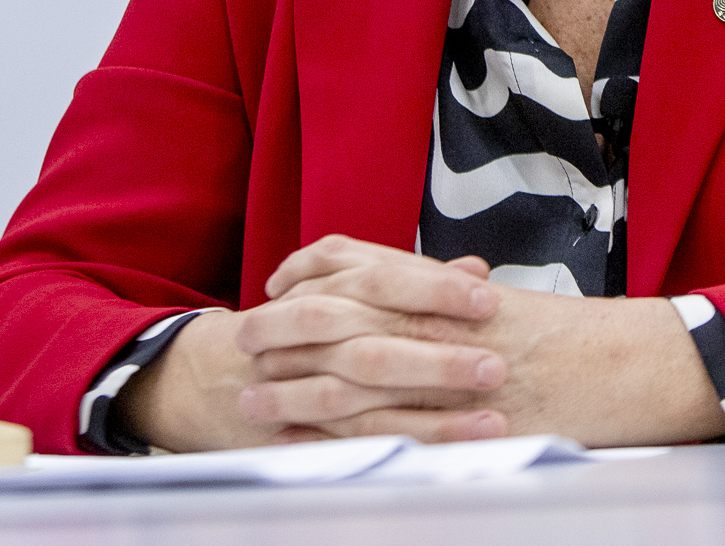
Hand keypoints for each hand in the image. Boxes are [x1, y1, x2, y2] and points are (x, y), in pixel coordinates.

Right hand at [118, 236, 506, 449]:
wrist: (230, 366)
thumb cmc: (316, 319)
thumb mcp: (357, 285)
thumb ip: (414, 278)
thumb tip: (476, 267)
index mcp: (332, 287)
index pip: (384, 281)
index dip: (435, 288)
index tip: (487, 299)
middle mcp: (314, 333)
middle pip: (374, 344)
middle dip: (436, 359)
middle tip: (494, 367)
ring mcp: (306, 385)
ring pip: (367, 405)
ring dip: (432, 418)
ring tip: (489, 423)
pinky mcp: (306, 429)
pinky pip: (357, 446)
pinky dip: (398, 451)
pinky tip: (447, 458)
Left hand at [256, 242, 724, 448]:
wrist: (635, 366)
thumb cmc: (582, 340)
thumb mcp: (512, 308)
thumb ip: (456, 301)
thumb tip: (415, 295)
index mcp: (452, 289)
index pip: (366, 263)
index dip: (314, 271)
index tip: (280, 284)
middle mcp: (445, 323)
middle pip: (344, 317)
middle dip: (286, 332)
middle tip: (242, 343)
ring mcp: (452, 374)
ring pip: (354, 377)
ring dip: (296, 388)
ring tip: (253, 401)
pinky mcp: (461, 422)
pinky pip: (390, 432)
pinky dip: (343, 438)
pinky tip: (309, 444)